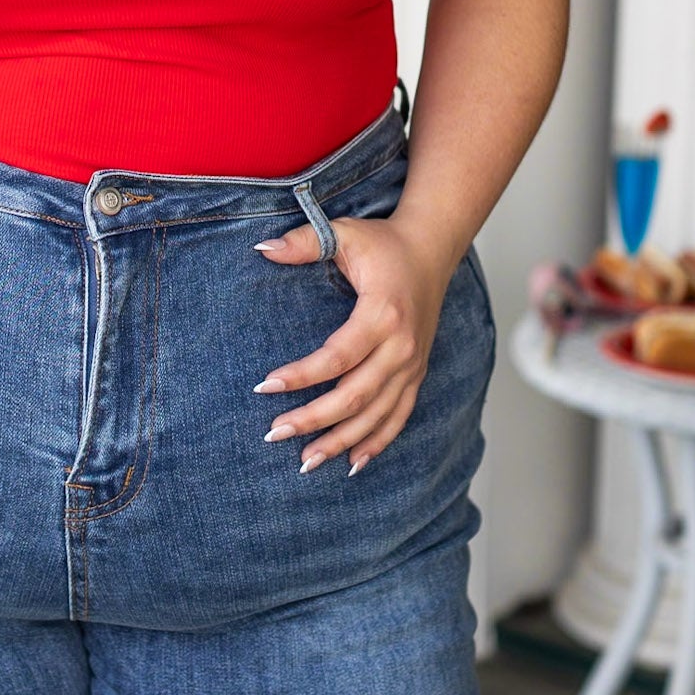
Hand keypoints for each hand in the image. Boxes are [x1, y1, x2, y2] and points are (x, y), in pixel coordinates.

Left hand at [252, 213, 454, 474]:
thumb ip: (304, 241)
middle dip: (314, 419)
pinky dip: (377, 442)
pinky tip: (353, 462)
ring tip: (305, 461)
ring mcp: (412, 364)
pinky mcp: (417, 373)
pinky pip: (399, 416)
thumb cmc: (384, 243)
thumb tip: (263, 249)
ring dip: (340, 440)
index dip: (301, 375)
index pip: (337, 356)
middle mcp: (402, 347)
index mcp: (382, 314)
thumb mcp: (343, 232)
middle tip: (274, 433)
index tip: (265, 386)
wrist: (431, 250)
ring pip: (376, 415)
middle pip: (355, 395)